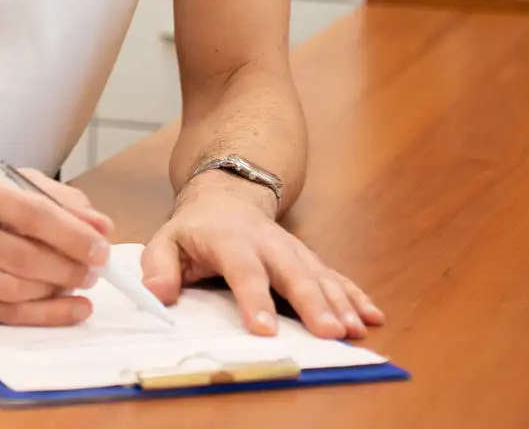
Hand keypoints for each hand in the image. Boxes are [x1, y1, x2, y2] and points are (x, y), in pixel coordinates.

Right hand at [0, 167, 114, 325]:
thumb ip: (57, 199)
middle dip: (68, 267)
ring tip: (77, 284)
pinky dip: (42, 315)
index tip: (101, 248)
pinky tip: (67, 309)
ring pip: (12, 290)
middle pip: (21, 257)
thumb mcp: (5, 182)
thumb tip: (101, 227)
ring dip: (55, 291)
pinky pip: (0, 315)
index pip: (28, 214)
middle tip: (94, 270)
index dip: (71, 235)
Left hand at [139, 173, 383, 340]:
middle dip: (313, 303)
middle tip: (329, 333)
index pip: (243, 270)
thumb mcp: (165, 241)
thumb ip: (159, 268)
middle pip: (293, 273)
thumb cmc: (195, 229)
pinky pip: (334, 276)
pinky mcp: (307, 257)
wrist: (225, 196)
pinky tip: (371, 316)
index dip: (254, 300)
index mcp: (230, 240)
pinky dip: (354, 295)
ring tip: (354, 330)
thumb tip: (157, 295)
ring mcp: (292, 249)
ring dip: (339, 302)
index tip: (264, 329)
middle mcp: (267, 243)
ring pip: (319, 275)